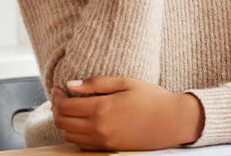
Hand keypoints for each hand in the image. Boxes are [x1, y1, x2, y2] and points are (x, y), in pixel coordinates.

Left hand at [50, 76, 204, 150]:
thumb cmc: (153, 99)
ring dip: (65, 123)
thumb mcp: (127, 83)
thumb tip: (71, 84)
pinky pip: (82, 144)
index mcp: (101, 108)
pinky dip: (77, 134)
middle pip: (62, 122)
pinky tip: (84, 124)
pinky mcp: (108, 148)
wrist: (173, 120)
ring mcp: (103, 140)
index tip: (58, 90)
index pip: (65, 106)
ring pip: (69, 135)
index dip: (57, 97)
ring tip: (72, 111)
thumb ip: (97, 83)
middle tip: (61, 99)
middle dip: (57, 109)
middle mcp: (98, 127)